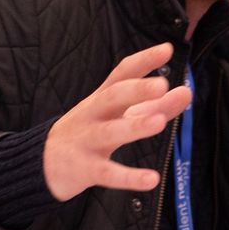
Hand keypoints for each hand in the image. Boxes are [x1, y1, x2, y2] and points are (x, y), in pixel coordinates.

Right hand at [43, 43, 189, 201]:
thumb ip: (156, 105)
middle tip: (162, 84)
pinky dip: (129, 177)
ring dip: (134, 127)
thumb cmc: (90, 132)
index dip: (144, 60)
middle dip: (136, 89)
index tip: (167, 49)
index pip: (122, 73)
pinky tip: (151, 179)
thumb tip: (187, 92)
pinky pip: (108, 173)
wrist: (41, 162)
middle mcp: (94, 114)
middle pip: (113, 97)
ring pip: (110, 132)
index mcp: (103, 98)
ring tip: (159, 122)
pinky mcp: (85, 169)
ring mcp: (88, 140)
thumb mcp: (121, 115)